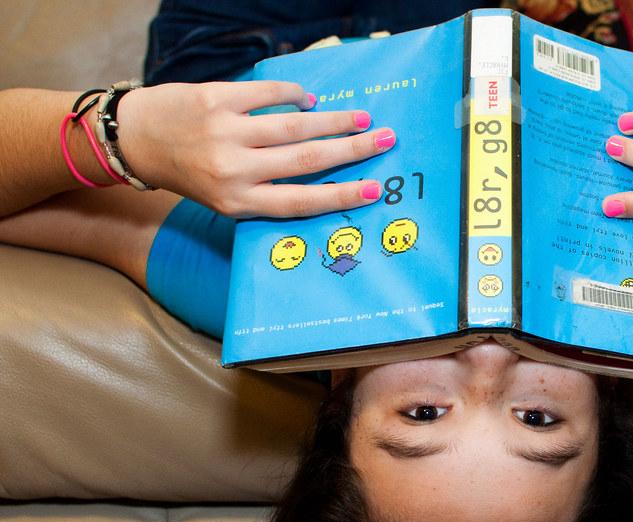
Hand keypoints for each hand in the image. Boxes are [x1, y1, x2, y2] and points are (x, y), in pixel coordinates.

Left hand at [114, 81, 396, 217]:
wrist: (135, 140)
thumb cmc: (189, 174)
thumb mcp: (224, 198)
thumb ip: (265, 194)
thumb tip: (323, 183)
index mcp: (238, 202)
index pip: (301, 202)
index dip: (341, 197)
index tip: (373, 190)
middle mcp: (233, 170)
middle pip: (307, 160)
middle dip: (352, 149)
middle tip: (384, 139)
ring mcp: (225, 132)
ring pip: (294, 125)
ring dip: (334, 120)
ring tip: (361, 118)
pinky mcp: (215, 99)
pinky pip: (267, 94)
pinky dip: (294, 95)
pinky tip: (309, 100)